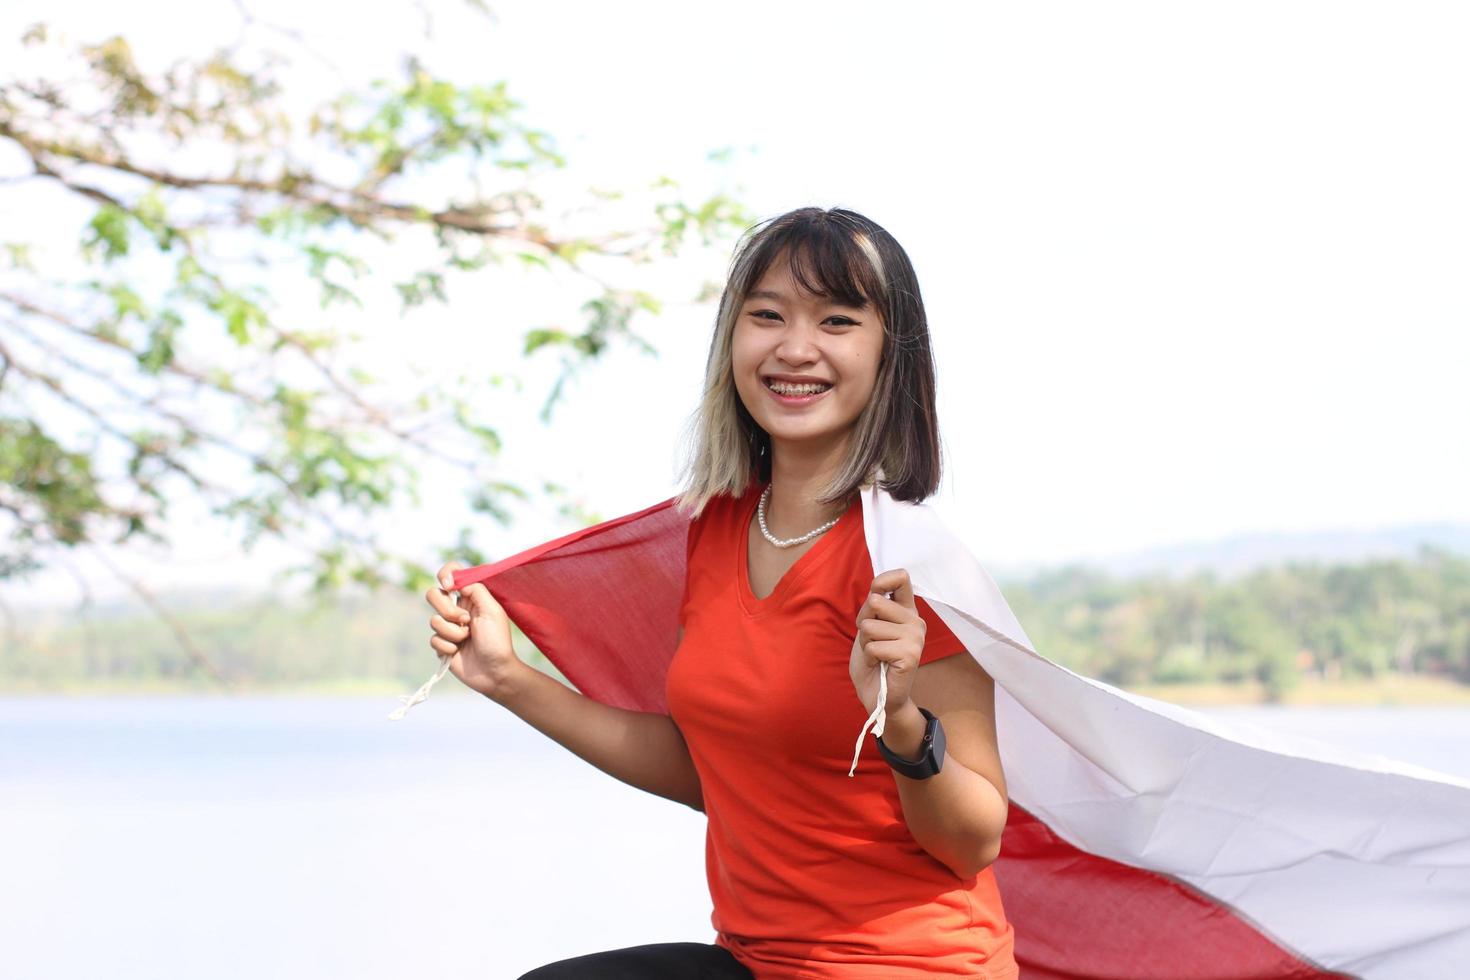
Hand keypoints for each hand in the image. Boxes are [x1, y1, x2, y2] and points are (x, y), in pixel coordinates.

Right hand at [425, 560, 525, 700]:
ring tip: (467, 639)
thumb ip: (476, 589)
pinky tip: (459, 652)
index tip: (449, 585)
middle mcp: (457, 609)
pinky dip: (448, 646)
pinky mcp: (442, 644)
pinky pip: (433, 639)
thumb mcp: (492, 610)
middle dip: (447, 609)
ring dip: (453, 632)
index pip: (451, 574)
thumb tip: (456, 580)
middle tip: (465, 620)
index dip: (445, 575)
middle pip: (434, 594)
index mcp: (470, 597)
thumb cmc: (497, 641)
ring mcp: (448, 627)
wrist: (494, 672)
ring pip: (434, 620)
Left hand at [849, 568, 925, 717]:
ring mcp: (915, 638)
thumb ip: (874, 607)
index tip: (873, 596)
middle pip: (875, 601)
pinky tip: (880, 665)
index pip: (901, 578)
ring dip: (866, 643)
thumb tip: (876, 592)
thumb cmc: (873, 659)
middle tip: (873, 641)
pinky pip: (874, 646)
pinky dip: (870, 657)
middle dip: (863, 622)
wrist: (877, 694)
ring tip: (877, 655)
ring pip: (870, 626)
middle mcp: (915, 621)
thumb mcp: (869, 626)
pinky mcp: (910, 655)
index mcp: (906, 611)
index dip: (882, 581)